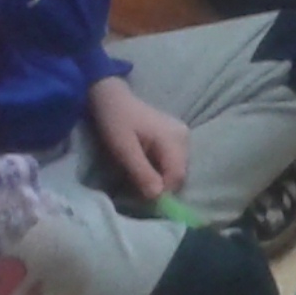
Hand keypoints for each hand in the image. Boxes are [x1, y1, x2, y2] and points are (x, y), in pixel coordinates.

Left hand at [88, 76, 190, 199]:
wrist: (111, 97)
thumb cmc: (116, 121)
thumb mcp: (124, 150)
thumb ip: (142, 173)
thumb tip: (157, 196)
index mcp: (174, 139)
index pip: (177, 176)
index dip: (162, 191)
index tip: (141, 196)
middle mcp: (184, 137)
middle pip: (179, 173)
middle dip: (161, 184)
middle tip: (137, 185)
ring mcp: (181, 135)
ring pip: (176, 169)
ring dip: (159, 177)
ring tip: (139, 173)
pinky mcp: (175, 136)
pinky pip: (172, 161)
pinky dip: (160, 168)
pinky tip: (145, 164)